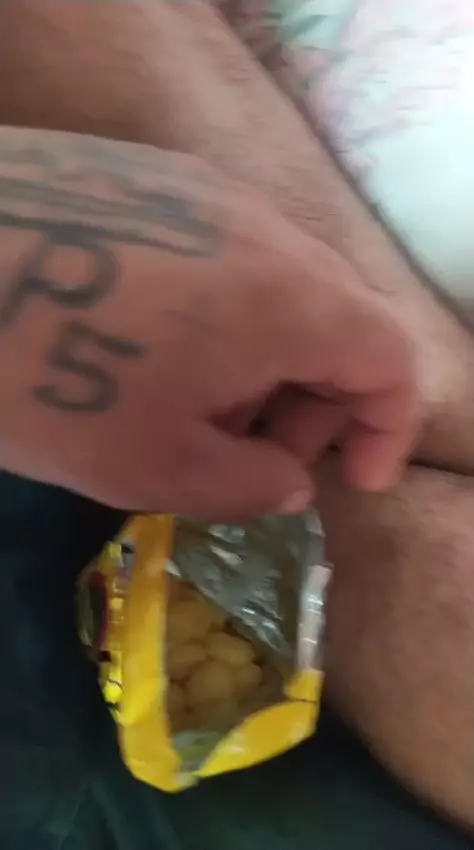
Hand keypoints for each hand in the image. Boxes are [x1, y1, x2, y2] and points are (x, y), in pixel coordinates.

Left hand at [0, 131, 420, 519]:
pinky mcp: (152, 180)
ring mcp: (206, 192)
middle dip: (317, 402)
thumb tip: (291, 479)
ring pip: (281, 287)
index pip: (391, 358)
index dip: (388, 427)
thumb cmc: (47, 379)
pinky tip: (157, 348)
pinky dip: (225, 316)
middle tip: (254, 454)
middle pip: (339, 320)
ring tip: (195, 407)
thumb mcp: (156, 466)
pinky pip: (226, 256)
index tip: (353, 478)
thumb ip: (251, 484)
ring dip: (268, 360)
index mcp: (288, 298)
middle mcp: (264, 227)